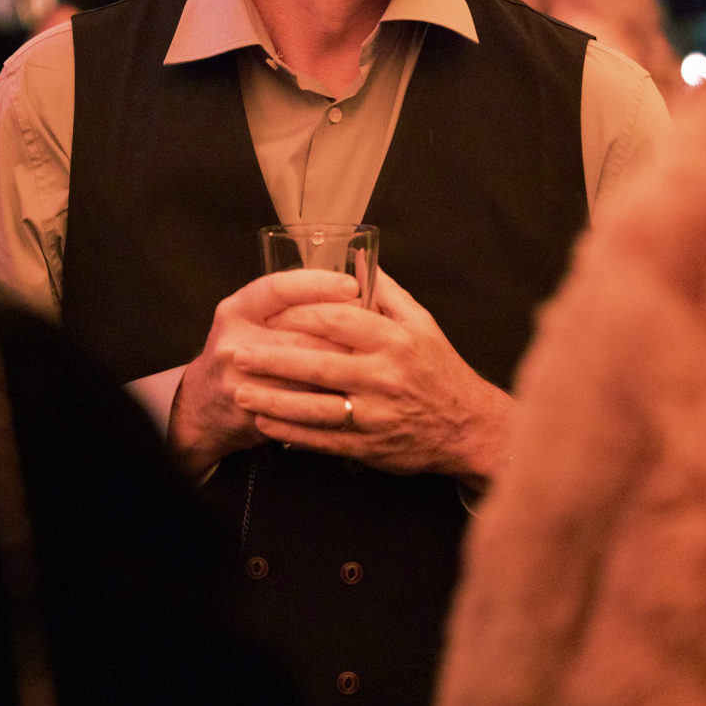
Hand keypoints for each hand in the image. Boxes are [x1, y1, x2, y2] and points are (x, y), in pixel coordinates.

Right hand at [166, 269, 359, 478]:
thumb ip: (293, 300)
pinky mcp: (253, 410)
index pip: (280, 289)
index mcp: (238, 309)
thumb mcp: (254, 318)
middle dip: (342, 332)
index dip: (318, 285)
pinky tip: (352, 389)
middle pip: (300, 331)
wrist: (204, 407)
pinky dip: (330, 394)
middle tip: (377, 330)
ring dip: (342, 365)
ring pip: (306, 369)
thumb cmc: (243, 353)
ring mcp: (240, 378)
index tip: (352, 285)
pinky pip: (303, 401)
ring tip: (371, 358)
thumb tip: (352, 280)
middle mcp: (234, 340)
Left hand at [232, 271, 513, 489]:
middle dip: (272, 360)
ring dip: (273, 401)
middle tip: (237, 355)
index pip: (337, 321)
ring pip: (314, 408)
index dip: (299, 316)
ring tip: (241, 393)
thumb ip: (386, 293)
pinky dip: (292, 434)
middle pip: (317, 365)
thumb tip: (357, 260)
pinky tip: (266, 425)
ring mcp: (375, 414)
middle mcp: (383, 376)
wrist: (468, 427)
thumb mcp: (422, 323)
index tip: (269, 314)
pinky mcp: (370, 445)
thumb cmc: (440, 370)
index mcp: (394, 340)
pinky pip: (323, 440)